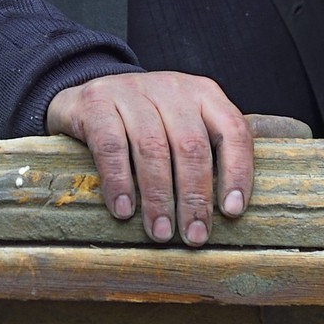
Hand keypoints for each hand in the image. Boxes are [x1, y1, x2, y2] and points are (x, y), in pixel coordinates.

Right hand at [46, 70, 253, 245]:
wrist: (86, 99)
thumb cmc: (144, 125)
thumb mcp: (180, 127)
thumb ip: (206, 154)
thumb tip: (231, 211)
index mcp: (202, 93)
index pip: (232, 130)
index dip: (237, 171)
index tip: (232, 211)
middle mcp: (171, 87)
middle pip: (191, 145)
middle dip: (194, 196)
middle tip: (194, 235)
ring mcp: (131, 91)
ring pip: (153, 147)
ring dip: (158, 196)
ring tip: (160, 231)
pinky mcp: (96, 101)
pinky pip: (111, 145)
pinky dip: (119, 181)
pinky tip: (123, 209)